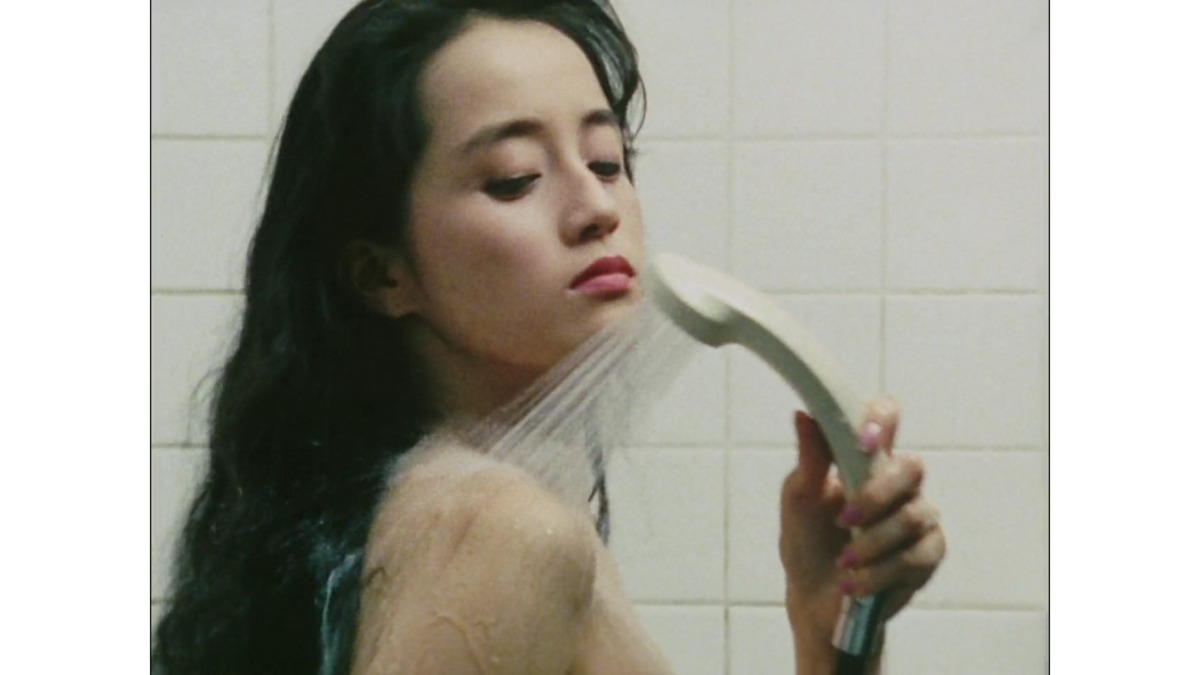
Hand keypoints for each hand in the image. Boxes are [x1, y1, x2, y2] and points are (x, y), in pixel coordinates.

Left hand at [779, 399, 945, 644]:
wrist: (815, 597)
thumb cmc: (807, 538)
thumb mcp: (800, 499)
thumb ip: (810, 459)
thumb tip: (804, 414)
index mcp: (866, 458)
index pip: (886, 418)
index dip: (881, 420)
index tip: (863, 441)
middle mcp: (899, 483)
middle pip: (911, 467)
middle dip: (877, 496)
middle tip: (844, 520)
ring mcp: (918, 518)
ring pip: (913, 517)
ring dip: (873, 542)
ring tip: (844, 562)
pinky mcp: (927, 555)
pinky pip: (916, 557)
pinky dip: (881, 572)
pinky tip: (855, 584)